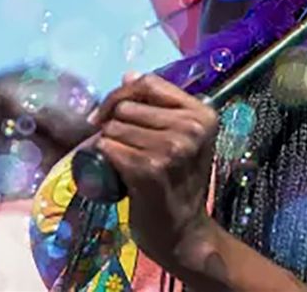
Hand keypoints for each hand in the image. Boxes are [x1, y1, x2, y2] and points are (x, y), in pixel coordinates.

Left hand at [91, 72, 219, 271]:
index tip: (108, 111)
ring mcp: (171, 149)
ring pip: (114, 126)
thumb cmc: (180, 182)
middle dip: (114, 121)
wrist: (183, 231)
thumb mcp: (181, 138)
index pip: (150, 83)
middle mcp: (191, 128)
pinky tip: (114, 169)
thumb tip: (129, 74)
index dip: (122, 93)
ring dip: (108, 141)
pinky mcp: (148, 169)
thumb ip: (158, 106)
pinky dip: (104, 156)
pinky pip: (108, 147)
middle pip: (128, 105)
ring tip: (120, 158)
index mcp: (203, 114)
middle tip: (119, 143)